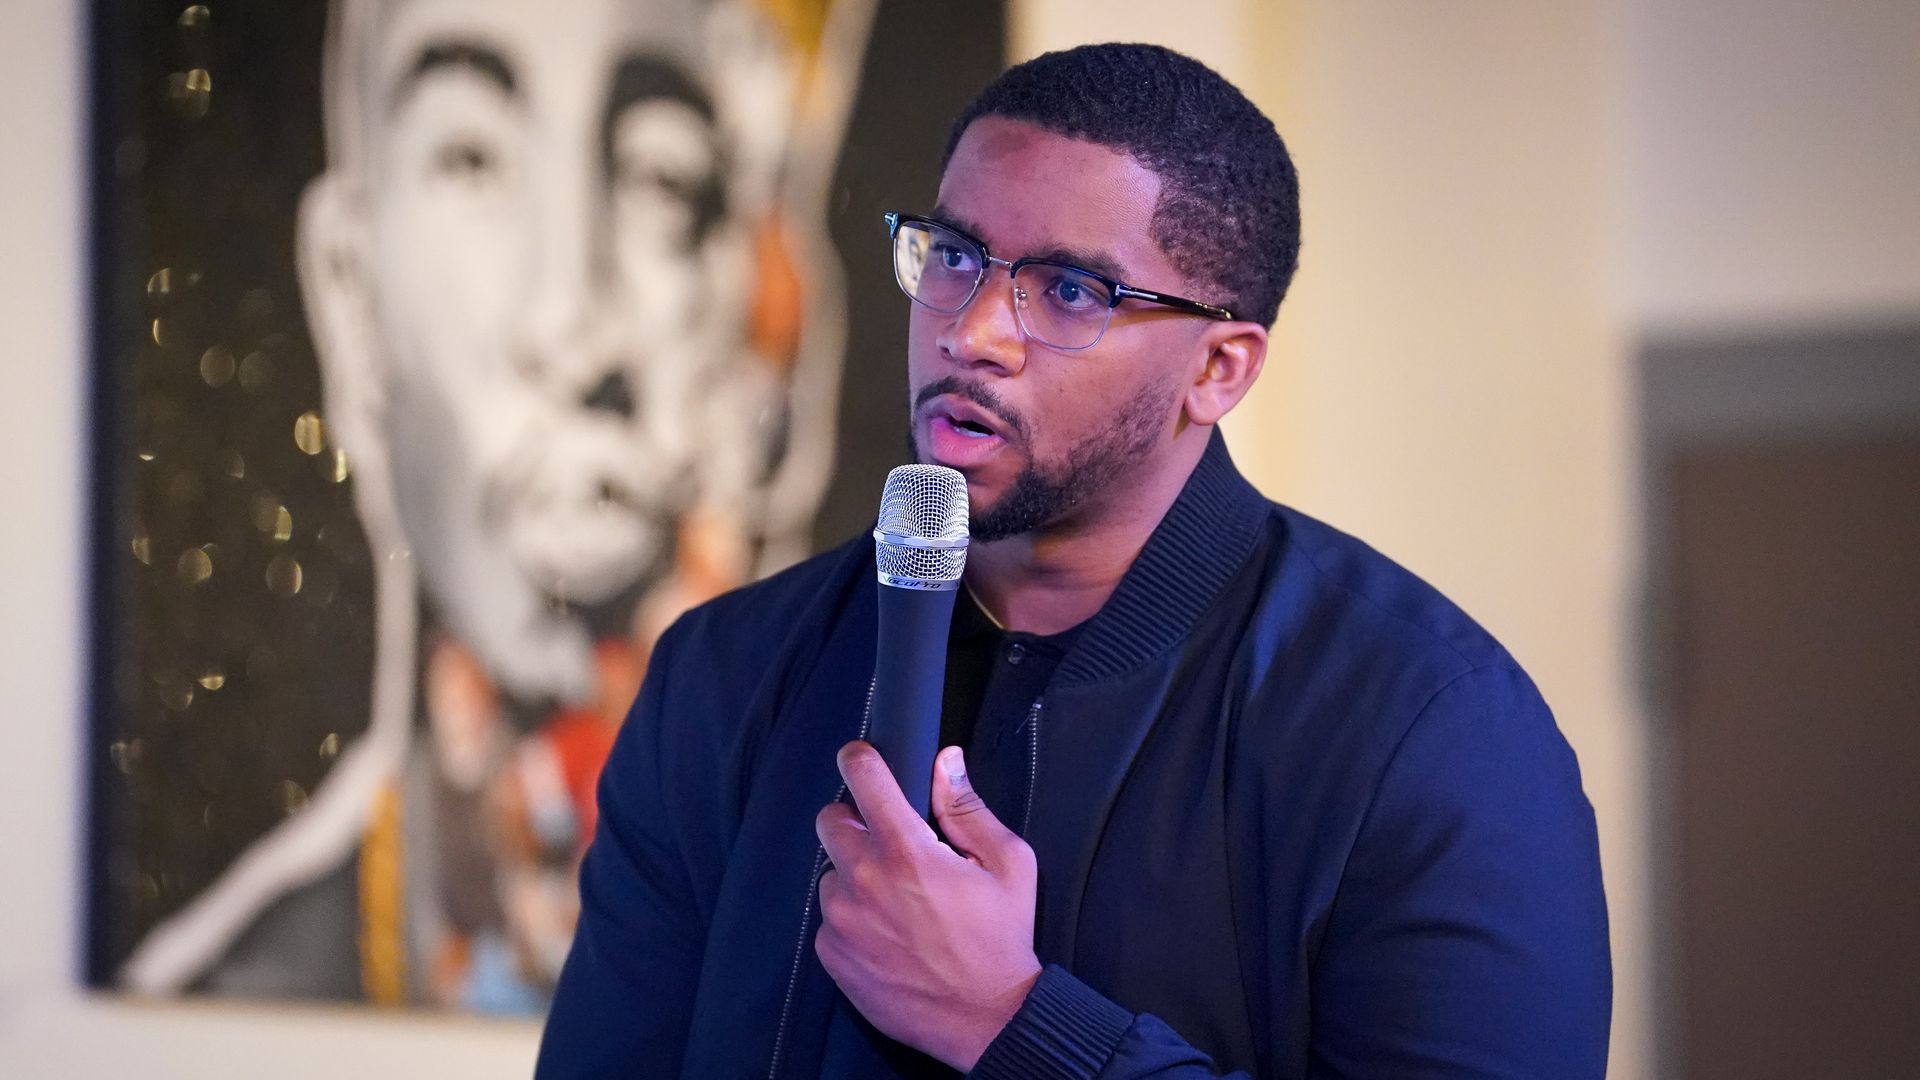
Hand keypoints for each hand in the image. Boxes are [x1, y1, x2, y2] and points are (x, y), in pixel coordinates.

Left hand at [815, 742, 1042, 1070]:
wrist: (986, 1019)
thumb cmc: (1001, 939)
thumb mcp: (1008, 864)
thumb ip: (968, 807)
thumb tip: (945, 761)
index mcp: (907, 850)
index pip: (862, 777)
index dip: (859, 759)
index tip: (860, 758)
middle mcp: (864, 879)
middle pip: (830, 820)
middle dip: (855, 821)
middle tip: (888, 843)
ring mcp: (843, 920)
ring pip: (830, 873)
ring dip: (854, 875)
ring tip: (896, 901)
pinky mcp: (832, 954)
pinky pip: (829, 918)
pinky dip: (851, 918)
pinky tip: (887, 933)